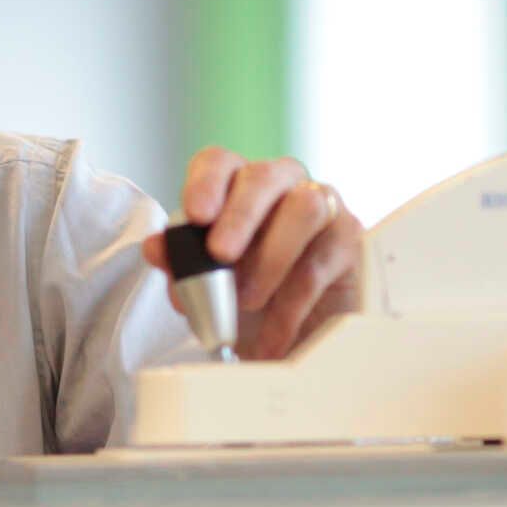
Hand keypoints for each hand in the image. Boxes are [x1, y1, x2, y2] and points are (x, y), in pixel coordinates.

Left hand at [139, 147, 363, 361]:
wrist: (298, 343)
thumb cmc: (251, 301)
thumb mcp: (210, 286)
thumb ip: (182, 264)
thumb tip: (156, 248)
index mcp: (239, 187)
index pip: (219, 163)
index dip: (205, 182)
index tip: (195, 214)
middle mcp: (283, 186)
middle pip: (263, 176)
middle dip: (239, 215)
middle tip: (219, 254)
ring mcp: (323, 208)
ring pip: (303, 208)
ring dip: (269, 256)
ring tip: (246, 300)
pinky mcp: (349, 242)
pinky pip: (321, 262)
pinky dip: (290, 305)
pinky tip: (271, 335)